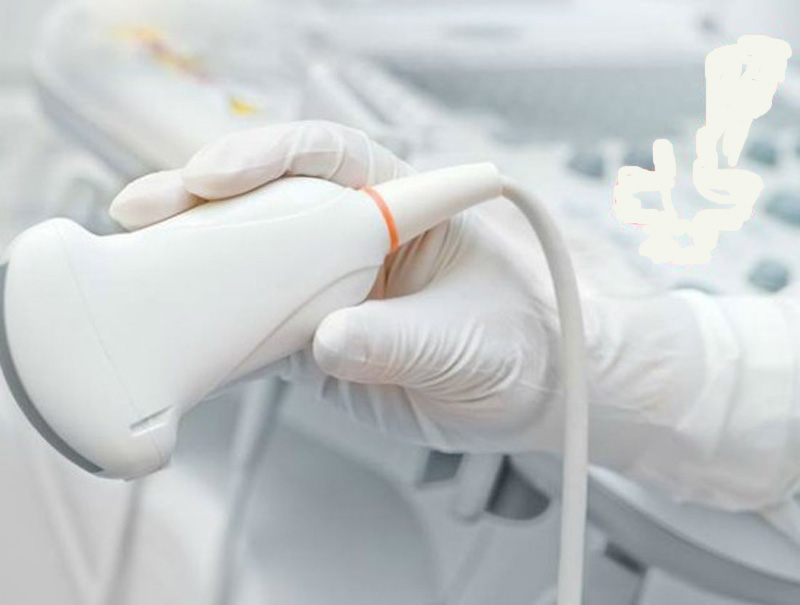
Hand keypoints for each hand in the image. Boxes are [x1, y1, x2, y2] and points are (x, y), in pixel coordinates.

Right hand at [110, 121, 566, 452]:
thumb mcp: (469, 339)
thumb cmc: (522, 341)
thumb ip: (401, 340)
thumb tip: (326, 341)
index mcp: (402, 204)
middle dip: (202, 197)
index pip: (329, 156)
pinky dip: (212, 327)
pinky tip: (171, 327)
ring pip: (247, 259)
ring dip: (191, 258)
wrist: (528, 395)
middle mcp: (354, 236)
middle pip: (268, 198)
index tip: (222, 174)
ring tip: (134, 260)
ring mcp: (326, 286)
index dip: (271, 153)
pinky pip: (250, 324)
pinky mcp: (310, 337)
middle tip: (148, 210)